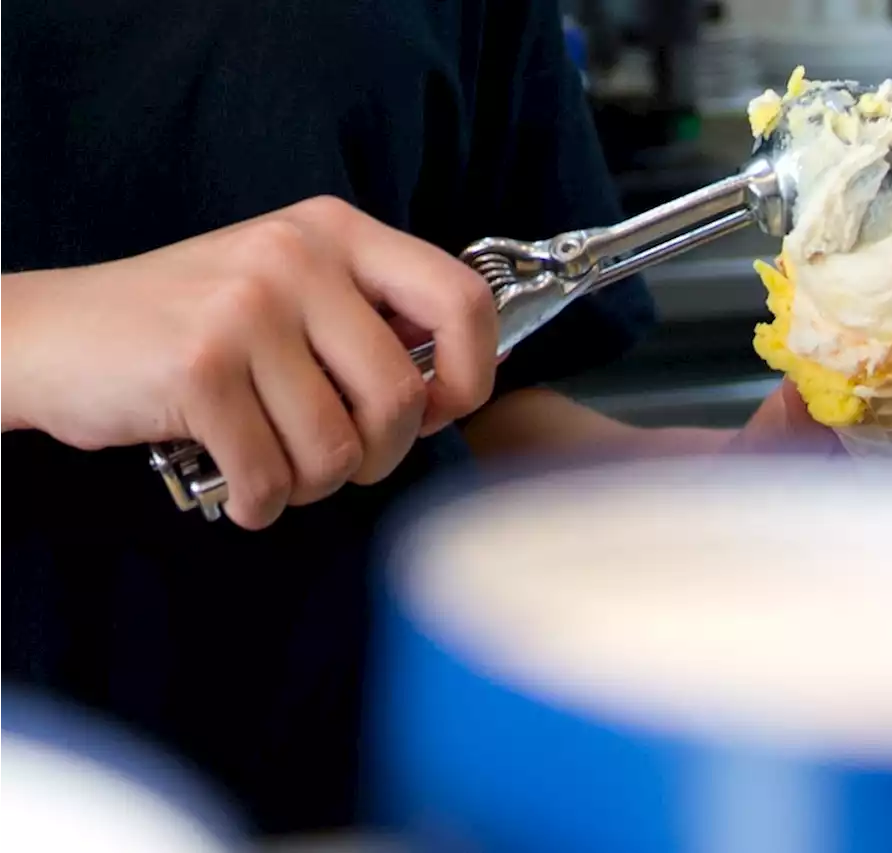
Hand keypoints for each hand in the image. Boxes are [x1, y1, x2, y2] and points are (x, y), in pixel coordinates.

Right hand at [0, 196, 498, 528]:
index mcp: (338, 232)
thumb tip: (455, 385)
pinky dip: (262, 504)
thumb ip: (369, 319)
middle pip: (401, 396)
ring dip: (314, 485)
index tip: (437, 411)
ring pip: (338, 448)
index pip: (463, 300)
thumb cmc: (192, 327)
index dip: (470, 375)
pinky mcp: (199, 367)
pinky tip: (240, 486)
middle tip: (340, 459)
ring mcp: (247, 308)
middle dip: (380, 455)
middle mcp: (298, 256)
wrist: (58, 336)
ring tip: (277, 466)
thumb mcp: (291, 289)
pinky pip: (272, 476)